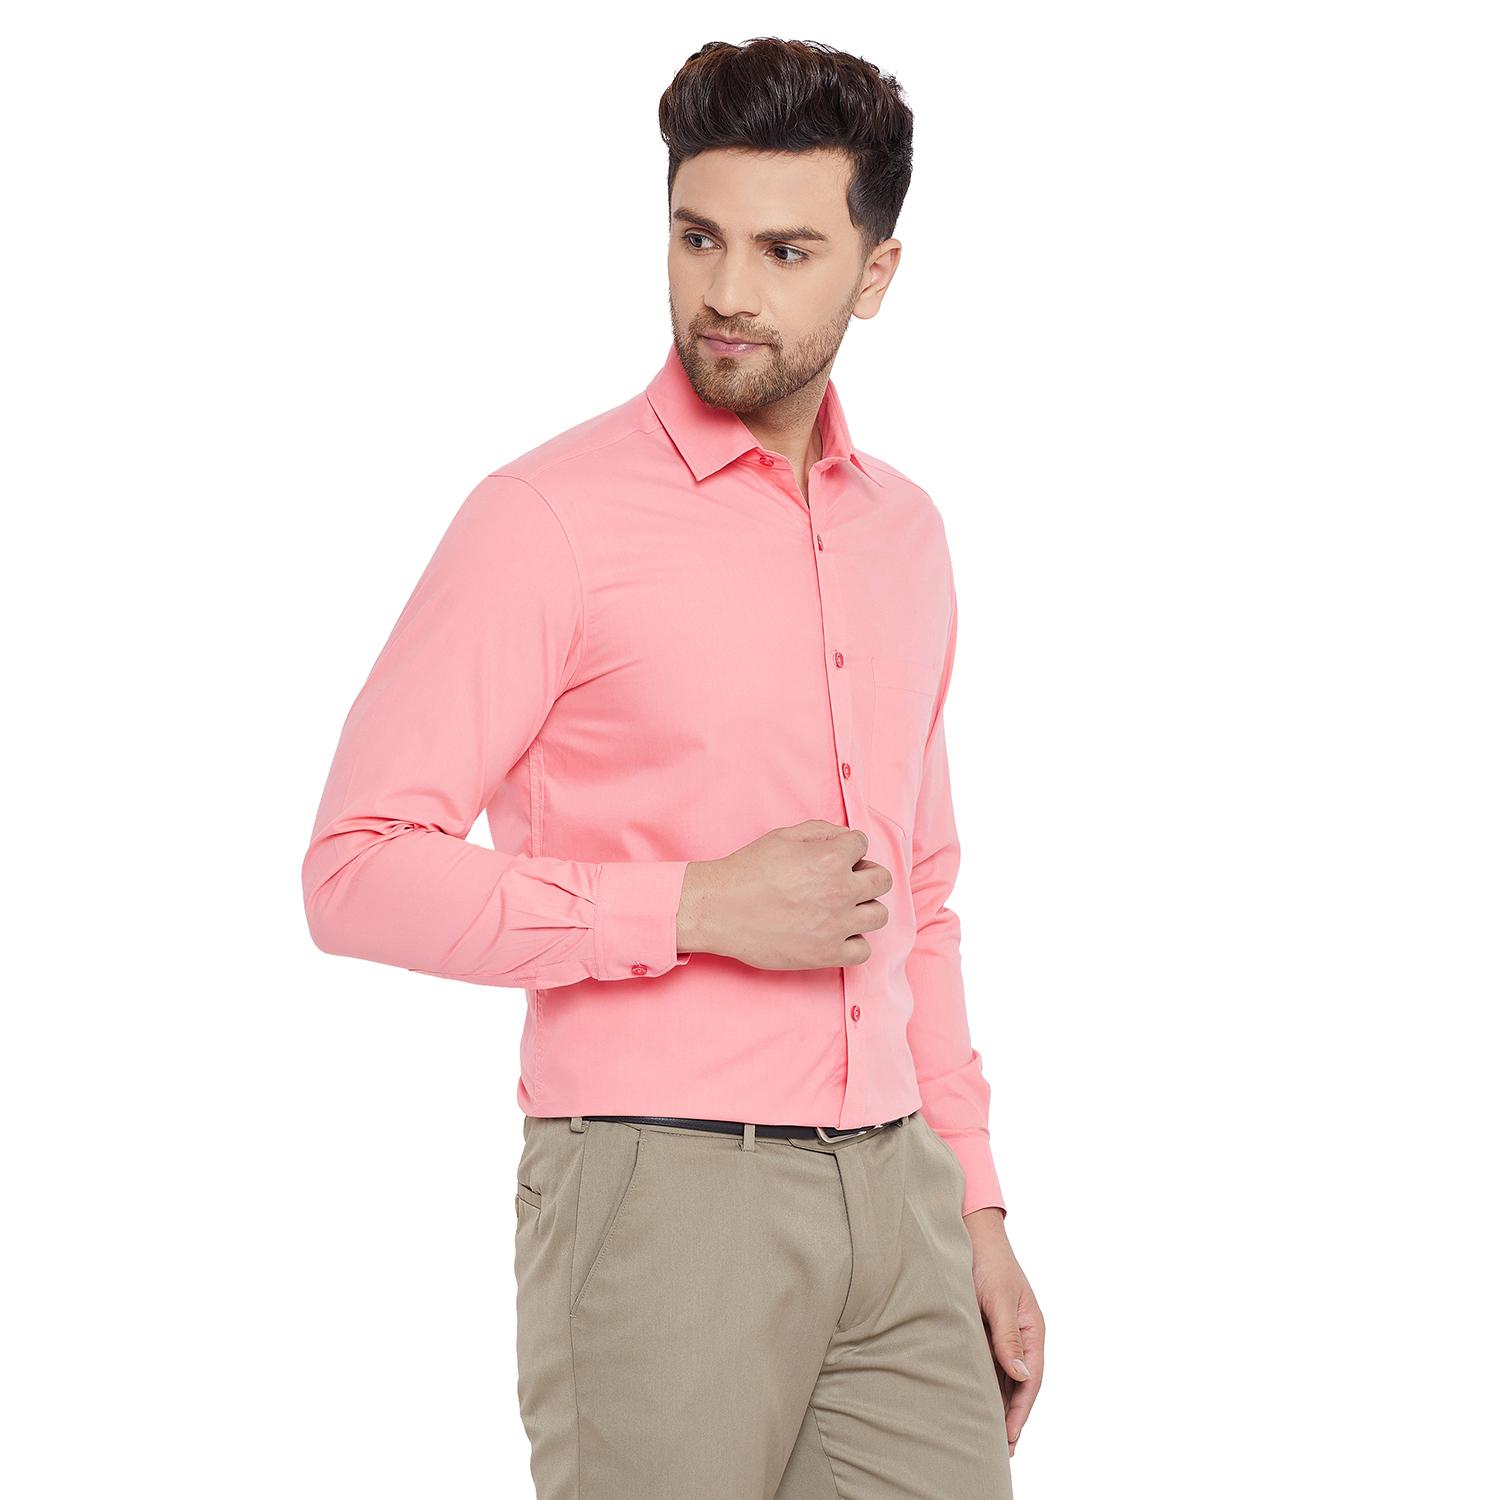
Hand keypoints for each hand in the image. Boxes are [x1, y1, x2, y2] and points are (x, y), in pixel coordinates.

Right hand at [677, 819, 891, 969]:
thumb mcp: (783, 836)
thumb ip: (820, 831)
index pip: (862, 845)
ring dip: (864, 908)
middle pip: (881, 880)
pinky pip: (863, 950)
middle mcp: (840, 890)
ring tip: (843, 909)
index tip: (835, 858)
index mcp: (831, 858)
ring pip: (879, 915)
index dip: (848, 849)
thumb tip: (844, 837)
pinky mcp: (827, 953)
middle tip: (845, 881)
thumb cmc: (747, 870)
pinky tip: (836, 934)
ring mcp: (836, 925)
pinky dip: (854, 942)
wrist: (720, 910)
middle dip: (865, 875)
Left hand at [964, 1208, 1044, 1457]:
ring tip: (984, 1432)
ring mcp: (1004, 1333)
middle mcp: (1021, 1335)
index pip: (1031, 1380)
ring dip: (996, 1402)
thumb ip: (1008, 1337)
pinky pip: (987, 1362)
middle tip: (998, 1448)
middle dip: (1010, 1415)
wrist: (971, 1234)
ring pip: (1003, 1376)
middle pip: (1019, 1384)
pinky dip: (983, 1382)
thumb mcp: (998, 1299)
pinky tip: (971, 1398)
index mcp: (1033, 1330)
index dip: (1020, 1411)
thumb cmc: (988, 1262)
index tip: (1009, 1437)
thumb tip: (1022, 1376)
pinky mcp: (986, 1328)